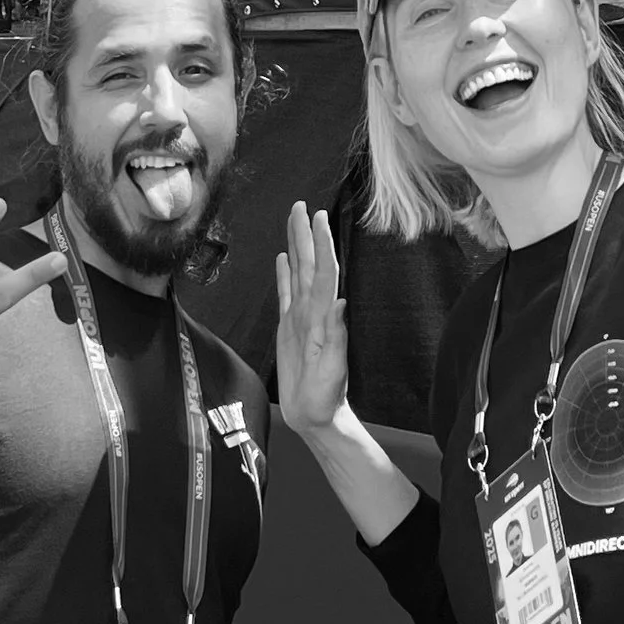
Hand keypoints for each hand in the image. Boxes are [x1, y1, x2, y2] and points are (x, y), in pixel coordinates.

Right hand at [274, 203, 351, 439]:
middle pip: (308, 265)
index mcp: (323, 318)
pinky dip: (284, 276)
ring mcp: (300, 318)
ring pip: (297, 273)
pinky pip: (285, 295)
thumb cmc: (326, 397)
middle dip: (305, 235)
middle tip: (301, 206)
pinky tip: (283, 259)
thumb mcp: (333, 371)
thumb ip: (337, 338)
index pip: (323, 273)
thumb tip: (340, 303)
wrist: (316, 417)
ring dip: (296, 246)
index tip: (319, 218)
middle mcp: (312, 311)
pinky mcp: (289, 329)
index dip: (321, 245)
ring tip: (293, 221)